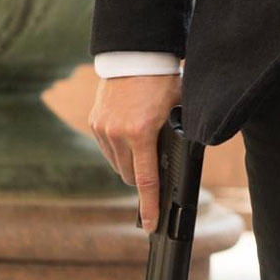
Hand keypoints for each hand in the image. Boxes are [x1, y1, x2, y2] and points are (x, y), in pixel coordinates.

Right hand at [88, 72, 181, 232]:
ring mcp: (103, 129)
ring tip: (145, 145)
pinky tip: (131, 135)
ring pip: (117, 164)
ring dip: (130, 164)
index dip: (149, 205)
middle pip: (130, 176)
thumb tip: (185, 158)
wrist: (134, 54)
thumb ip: (179, 134)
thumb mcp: (178, 107)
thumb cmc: (162, 80)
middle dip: (143, 178)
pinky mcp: (95, 122)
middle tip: (156, 167)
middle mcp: (117, 134)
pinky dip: (119, 150)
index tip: (149, 225)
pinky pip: (107, 149)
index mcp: (141, 132)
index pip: (146, 180)